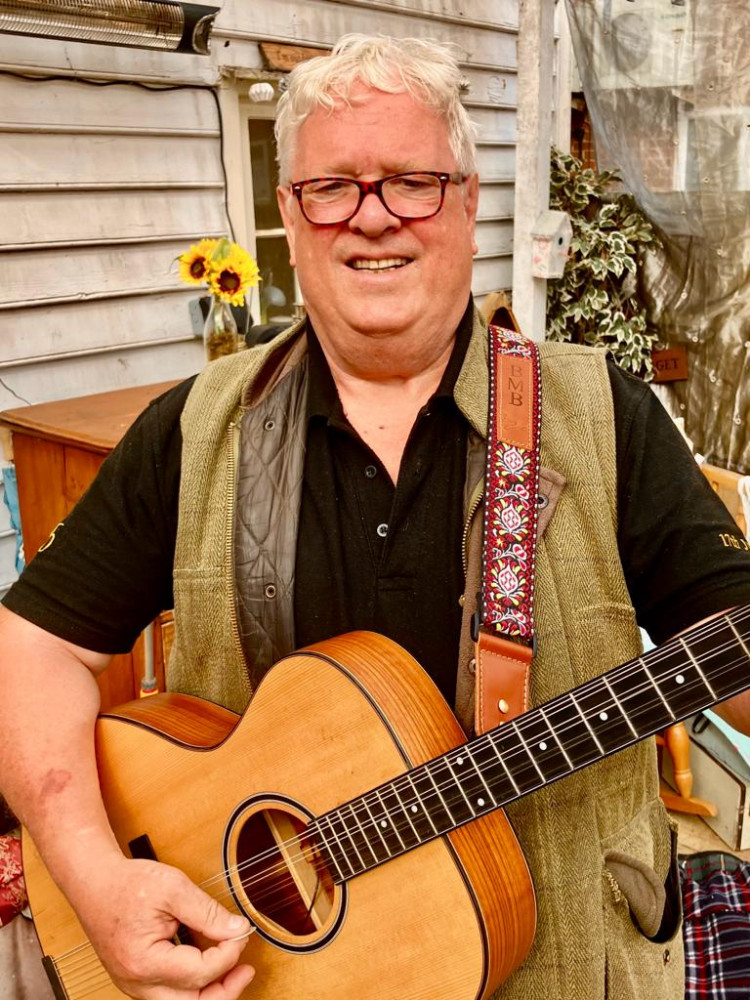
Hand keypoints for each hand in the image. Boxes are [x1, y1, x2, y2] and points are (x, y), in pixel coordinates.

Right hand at [72, 856, 255, 998]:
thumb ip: (207, 912)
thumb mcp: (173, 887)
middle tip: (246, 970)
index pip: (199, 974)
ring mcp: (134, 984)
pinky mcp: (136, 980)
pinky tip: (208, 966)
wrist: (94, 882)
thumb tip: (237, 929)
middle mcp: (136, 982)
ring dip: (208, 992)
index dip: (228, 955)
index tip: (241, 933)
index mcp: (144, 962)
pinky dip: (192, 986)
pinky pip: (169, 995)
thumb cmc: (128, 883)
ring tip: (231, 969)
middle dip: (223, 991)